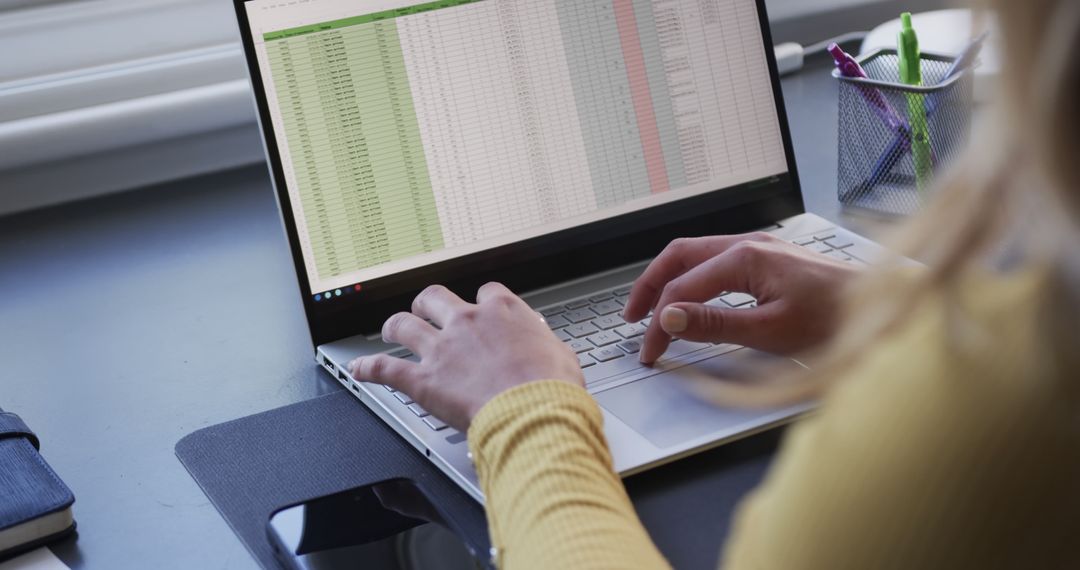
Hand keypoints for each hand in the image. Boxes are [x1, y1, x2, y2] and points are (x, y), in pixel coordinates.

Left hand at [348, 283, 583, 430]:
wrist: (534, 413)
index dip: (480, 301)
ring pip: (404, 324)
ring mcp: (442, 349)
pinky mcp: (424, 380)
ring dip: (394, 325)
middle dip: (427, 304)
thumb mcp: (562, 355)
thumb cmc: (552, 389)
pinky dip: (368, 368)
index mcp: (502, 312)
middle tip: (425, 311)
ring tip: (389, 330)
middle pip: (435, 297)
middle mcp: (467, 323)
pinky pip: (386, 369)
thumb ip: (545, 342)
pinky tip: (358, 369)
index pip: (486, 292)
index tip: (480, 309)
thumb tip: (544, 343)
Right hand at [622, 233, 861, 363]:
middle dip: (649, 285)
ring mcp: (759, 248)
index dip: (658, 322)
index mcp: (744, 257)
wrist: (883, 307)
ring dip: (669, 279)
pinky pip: (715, 260)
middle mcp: (748, 244)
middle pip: (678, 256)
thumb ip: (713, 323)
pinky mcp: (768, 259)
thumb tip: (669, 316)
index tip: (650, 349)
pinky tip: (691, 296)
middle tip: (631, 317)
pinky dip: (692, 278)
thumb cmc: (836, 319)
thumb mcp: (769, 330)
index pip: (681, 289)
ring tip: (652, 306)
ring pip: (695, 255)